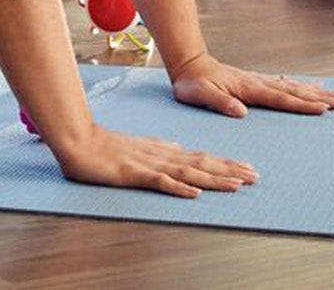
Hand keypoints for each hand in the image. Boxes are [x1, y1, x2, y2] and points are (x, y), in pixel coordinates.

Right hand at [54, 120, 257, 198]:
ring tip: (237, 185)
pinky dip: (180, 188)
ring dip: (214, 179)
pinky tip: (196, 193)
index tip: (246, 169)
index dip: (224, 164)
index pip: (200, 158)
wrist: (78, 140)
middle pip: (201, 164)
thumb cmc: (104, 146)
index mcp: (162, 151)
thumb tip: (179, 148)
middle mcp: (161, 156)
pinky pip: (160, 182)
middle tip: (255, 177)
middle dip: (229, 171)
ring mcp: (148, 164)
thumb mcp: (138, 146)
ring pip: (188, 173)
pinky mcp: (134, 174)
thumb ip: (159, 147)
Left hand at [169, 52, 333, 118]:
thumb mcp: (200, 94)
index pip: (280, 98)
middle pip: (294, 91)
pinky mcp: (254, 83)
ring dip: (315, 91)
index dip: (302, 104)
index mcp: (248, 89)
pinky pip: (283, 85)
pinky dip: (299, 86)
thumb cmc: (192, 83)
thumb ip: (220, 102)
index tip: (323, 108)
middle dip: (319, 97)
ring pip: (292, 87)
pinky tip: (308, 87)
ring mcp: (257, 81)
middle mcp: (257, 83)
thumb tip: (241, 112)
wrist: (187, 63)